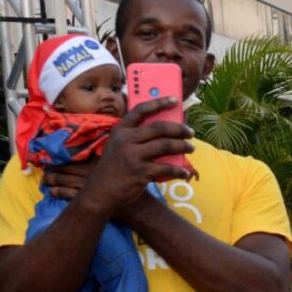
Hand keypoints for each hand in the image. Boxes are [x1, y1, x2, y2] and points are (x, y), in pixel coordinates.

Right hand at [46, 97, 193, 211]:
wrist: (100, 192)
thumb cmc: (115, 167)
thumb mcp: (118, 146)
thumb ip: (136, 137)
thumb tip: (166, 129)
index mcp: (120, 130)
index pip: (140, 110)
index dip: (159, 103)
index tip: (174, 100)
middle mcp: (125, 140)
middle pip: (159, 127)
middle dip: (179, 129)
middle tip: (190, 132)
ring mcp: (132, 156)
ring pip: (166, 145)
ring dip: (183, 146)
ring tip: (191, 148)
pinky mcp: (140, 172)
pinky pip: (166, 168)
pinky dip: (179, 170)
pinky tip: (184, 172)